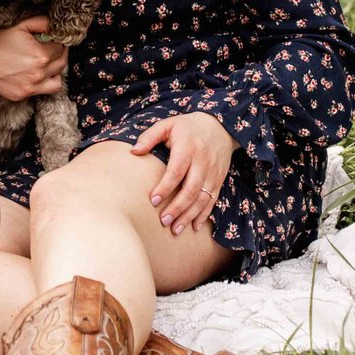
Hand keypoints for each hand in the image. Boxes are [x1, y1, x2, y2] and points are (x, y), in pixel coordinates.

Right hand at [0, 16, 67, 101]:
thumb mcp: (20, 26)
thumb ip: (41, 23)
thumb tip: (54, 25)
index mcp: (41, 55)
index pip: (61, 47)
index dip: (58, 41)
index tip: (53, 39)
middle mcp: (39, 74)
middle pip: (62, 63)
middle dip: (60, 54)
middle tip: (52, 48)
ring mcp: (31, 87)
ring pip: (57, 81)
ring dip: (55, 71)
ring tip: (46, 64)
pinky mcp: (23, 95)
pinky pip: (42, 91)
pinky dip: (42, 83)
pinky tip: (34, 74)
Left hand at [132, 113, 233, 236]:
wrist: (220, 126)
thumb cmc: (187, 127)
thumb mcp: (168, 124)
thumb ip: (150, 136)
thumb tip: (134, 151)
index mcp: (188, 148)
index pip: (176, 171)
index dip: (165, 187)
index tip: (153, 201)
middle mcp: (202, 162)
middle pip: (191, 189)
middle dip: (177, 208)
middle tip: (163, 221)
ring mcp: (212, 173)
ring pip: (202, 199)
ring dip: (189, 216)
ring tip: (175, 230)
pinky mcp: (218, 180)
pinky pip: (212, 201)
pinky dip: (204, 215)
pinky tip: (194, 227)